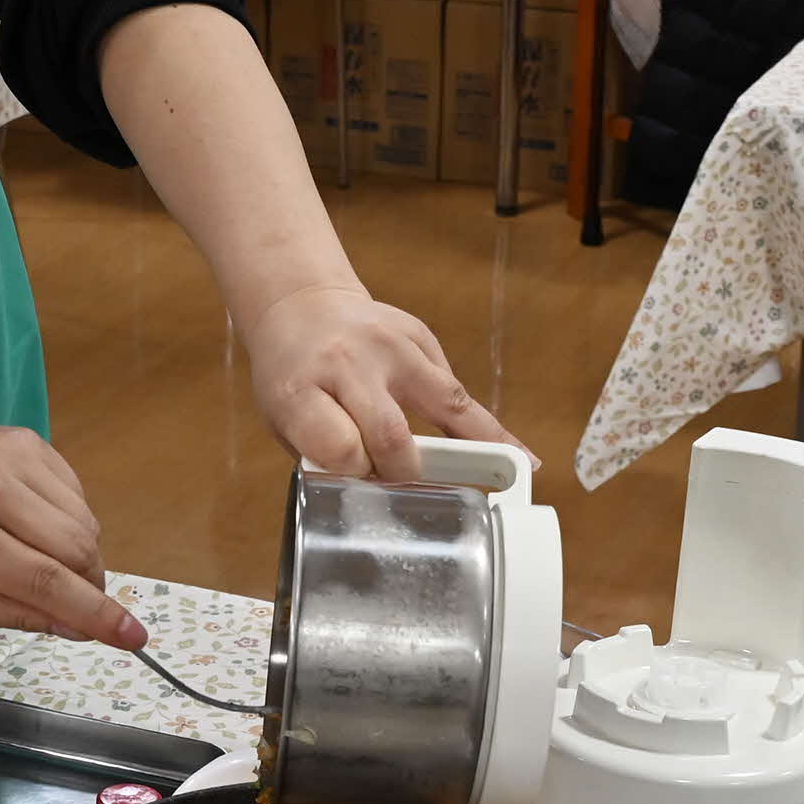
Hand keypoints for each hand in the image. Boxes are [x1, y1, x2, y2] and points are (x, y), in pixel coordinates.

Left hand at [0, 408, 143, 649]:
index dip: (95, 613)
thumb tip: (77, 629)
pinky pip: (75, 494)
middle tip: (77, 602)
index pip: (45, 581)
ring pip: (83, 522)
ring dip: (81, 555)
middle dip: (90, 585)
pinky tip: (36, 524)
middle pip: (75, 549)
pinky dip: (69, 521)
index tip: (133, 638)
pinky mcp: (28, 440)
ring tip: (45, 560)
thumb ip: (10, 613)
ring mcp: (11, 456)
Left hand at [242, 285, 518, 478]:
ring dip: (480, 446)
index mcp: (300, 388)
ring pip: (445, 403)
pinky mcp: (420, 336)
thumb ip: (325, 457)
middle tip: (413, 490)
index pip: (341, 448)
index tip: (362, 484)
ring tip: (518, 473)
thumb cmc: (291, 377)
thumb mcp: (285, 421)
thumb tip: (384, 496)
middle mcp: (347, 362)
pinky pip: (455, 391)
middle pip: (391, 434)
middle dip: (406, 473)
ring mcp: (389, 345)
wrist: (302, 307)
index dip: (357, 474)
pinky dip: (482, 427)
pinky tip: (514, 452)